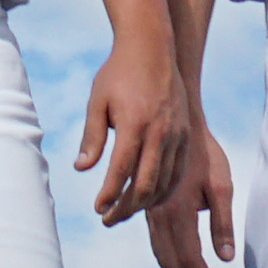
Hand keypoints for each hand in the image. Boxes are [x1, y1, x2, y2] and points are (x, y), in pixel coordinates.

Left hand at [75, 38, 186, 226]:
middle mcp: (160, 132)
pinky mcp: (186, 134)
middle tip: (109, 219)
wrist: (152, 48)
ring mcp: (177, 134)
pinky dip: (165, 189)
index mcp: (135, 124)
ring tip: (126, 210)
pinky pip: (178, 171)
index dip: (110, 194)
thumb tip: (81, 169)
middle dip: (127, 207)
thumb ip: (92, 137)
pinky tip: (150, 196)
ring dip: (146, 202)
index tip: (97, 209)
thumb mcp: (97, 102)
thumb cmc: (118, 73)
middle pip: (146, 184)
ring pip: (165, 182)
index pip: (121, 170)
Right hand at [145, 126, 237, 267]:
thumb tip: (225, 257)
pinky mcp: (151, 209)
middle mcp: (159, 217)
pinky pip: (158, 244)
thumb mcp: (221, 184)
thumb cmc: (204, 153)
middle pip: (172, 264)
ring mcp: (151, 214)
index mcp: (177, 212)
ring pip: (162, 256)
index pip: (189, 260)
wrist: (175, 125)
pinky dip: (170, 263)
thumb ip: (222, 222)